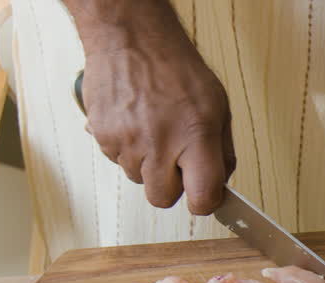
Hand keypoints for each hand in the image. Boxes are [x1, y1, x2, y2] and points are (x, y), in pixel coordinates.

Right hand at [80, 31, 233, 214]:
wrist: (131, 38)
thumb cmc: (176, 68)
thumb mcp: (218, 105)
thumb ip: (223, 150)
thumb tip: (220, 185)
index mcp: (195, 135)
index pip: (201, 196)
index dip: (204, 202)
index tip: (204, 196)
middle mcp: (159, 142)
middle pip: (162, 198)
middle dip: (171, 186)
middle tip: (175, 159)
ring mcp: (126, 141)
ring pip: (138, 179)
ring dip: (147, 163)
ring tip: (154, 129)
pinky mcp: (102, 136)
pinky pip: (117, 160)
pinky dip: (128, 148)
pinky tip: (136, 122)